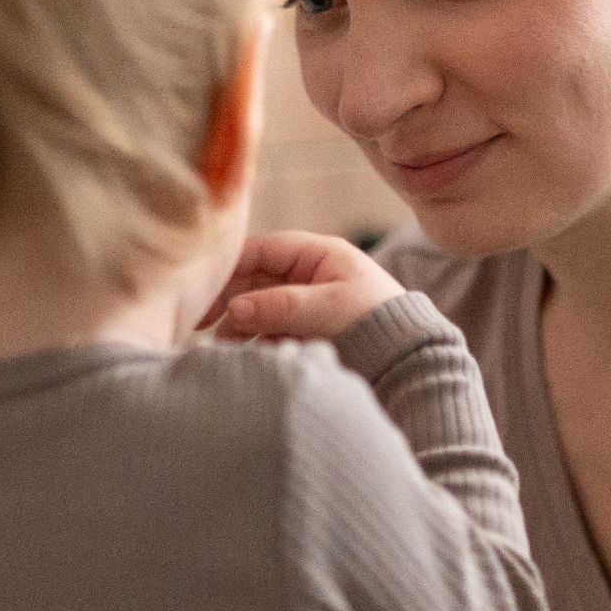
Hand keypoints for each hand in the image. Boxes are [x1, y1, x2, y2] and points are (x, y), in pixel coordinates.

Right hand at [206, 231, 404, 343]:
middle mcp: (307, 275)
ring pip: (258, 307)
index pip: (262, 250)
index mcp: (317, 254)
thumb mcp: (328, 309)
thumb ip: (280, 306)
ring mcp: (304, 303)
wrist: (409, 360)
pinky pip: (269, 330)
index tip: (202, 288)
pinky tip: (242, 355)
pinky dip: (254, 341)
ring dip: (238, 324)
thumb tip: (232, 311)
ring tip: (222, 346)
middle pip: (254, 280)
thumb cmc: (377, 323)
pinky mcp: (304, 331)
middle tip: (201, 323)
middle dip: (228, 300)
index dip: (230, 266)